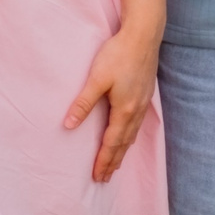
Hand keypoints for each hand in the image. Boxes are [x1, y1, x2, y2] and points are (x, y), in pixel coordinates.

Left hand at [64, 24, 160, 181]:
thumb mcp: (97, 78)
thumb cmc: (118, 54)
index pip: (111, 143)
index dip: (104, 160)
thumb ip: (83, 102)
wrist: (144, 35)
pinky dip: (130, 136)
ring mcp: (143, 103)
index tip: (97, 177)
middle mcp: (136, 111)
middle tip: (105, 178)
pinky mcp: (145, 95)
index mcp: (124, 110)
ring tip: (116, 163)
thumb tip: (69, 125)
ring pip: (132, 135)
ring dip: (122, 151)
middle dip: (114, 161)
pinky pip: (137, 124)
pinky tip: (128, 135)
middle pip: (124, 143)